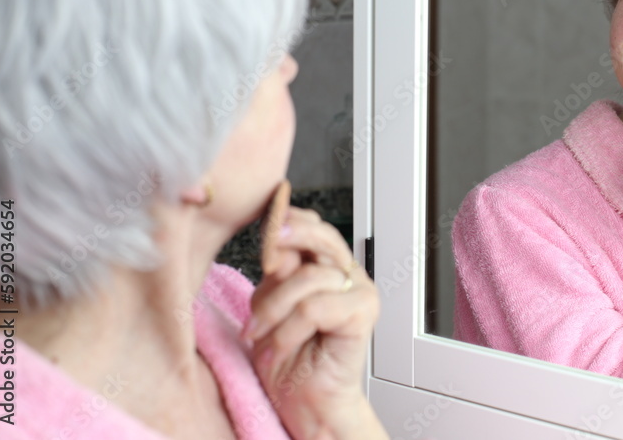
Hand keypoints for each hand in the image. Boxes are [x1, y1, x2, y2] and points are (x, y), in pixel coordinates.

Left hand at [244, 207, 381, 439]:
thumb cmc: (288, 358)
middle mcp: (346, 273)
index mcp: (324, 266)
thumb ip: (277, 274)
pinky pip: (315, 307)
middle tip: (266, 247)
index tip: (263, 223)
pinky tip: (279, 346)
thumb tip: (276, 241)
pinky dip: (288, 329)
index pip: (312, 226)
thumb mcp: (269, 306)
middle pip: (321, 235)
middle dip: (287, 236)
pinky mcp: (363, 313)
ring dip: (273, 309)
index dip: (287, 220)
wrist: (305, 401)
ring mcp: (359, 291)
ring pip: (308, 277)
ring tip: (259, 333)